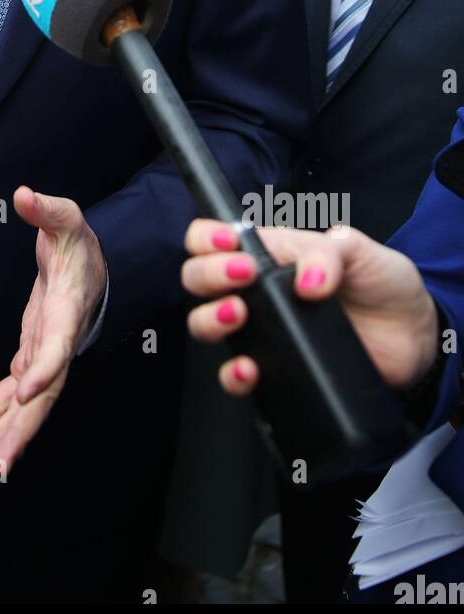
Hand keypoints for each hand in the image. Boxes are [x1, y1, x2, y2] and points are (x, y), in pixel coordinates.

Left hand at [0, 187, 106, 479]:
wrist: (91, 260)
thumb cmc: (79, 241)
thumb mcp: (66, 217)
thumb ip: (47, 209)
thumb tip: (26, 195)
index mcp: (67, 311)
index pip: (58, 344)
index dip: (44, 369)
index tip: (24, 391)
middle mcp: (58, 343)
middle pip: (41, 396)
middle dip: (18, 432)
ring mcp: (44, 355)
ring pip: (24, 407)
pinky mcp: (30, 357)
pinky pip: (9, 396)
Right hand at [182, 220, 439, 396]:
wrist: (415, 338)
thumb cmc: (383, 284)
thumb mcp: (361, 250)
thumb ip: (330, 252)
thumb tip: (306, 281)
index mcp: (269, 253)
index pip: (211, 238)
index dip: (206, 238)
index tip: (228, 245)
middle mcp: (255, 291)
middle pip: (197, 278)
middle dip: (209, 274)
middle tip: (244, 276)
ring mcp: (262, 330)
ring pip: (203, 323)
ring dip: (211, 318)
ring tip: (241, 315)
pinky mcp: (274, 369)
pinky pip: (234, 376)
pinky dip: (233, 374)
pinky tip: (251, 368)